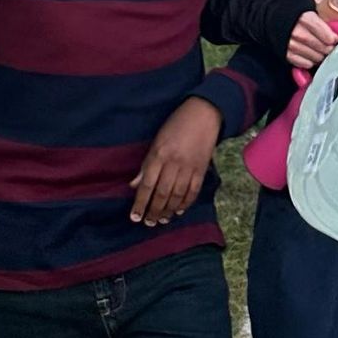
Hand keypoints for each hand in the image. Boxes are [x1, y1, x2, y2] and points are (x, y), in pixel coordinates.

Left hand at [130, 97, 221, 226]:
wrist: (203, 114)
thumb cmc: (175, 126)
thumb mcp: (156, 142)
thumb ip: (146, 165)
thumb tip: (134, 185)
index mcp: (159, 155)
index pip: (147, 185)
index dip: (140, 203)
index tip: (134, 217)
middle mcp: (173, 163)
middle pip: (162, 194)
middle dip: (153, 211)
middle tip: (148, 223)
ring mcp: (189, 168)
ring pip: (177, 196)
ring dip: (168, 211)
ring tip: (161, 220)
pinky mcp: (202, 170)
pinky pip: (193, 191)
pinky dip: (186, 203)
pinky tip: (179, 211)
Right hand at [288, 11, 337, 73]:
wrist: (275, 18)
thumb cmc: (296, 16)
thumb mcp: (310, 12)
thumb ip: (323, 22)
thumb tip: (337, 35)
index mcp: (306, 19)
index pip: (328, 37)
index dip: (333, 39)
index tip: (333, 39)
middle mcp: (298, 33)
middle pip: (324, 49)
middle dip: (329, 49)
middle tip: (328, 46)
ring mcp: (291, 45)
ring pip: (316, 58)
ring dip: (320, 56)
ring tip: (319, 51)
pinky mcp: (287, 54)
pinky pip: (306, 64)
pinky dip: (310, 61)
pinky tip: (309, 55)